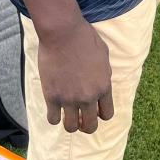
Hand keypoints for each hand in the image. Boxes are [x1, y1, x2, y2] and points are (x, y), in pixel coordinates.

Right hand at [36, 18, 114, 132]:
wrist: (63, 32)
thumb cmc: (84, 37)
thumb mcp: (104, 54)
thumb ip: (105, 73)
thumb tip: (103, 83)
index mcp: (104, 86)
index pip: (107, 114)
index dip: (101, 114)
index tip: (95, 111)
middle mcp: (88, 96)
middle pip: (90, 126)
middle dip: (87, 126)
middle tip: (81, 119)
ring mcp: (69, 98)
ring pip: (71, 127)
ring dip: (70, 124)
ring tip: (67, 116)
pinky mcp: (52, 97)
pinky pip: (53, 119)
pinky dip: (54, 117)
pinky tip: (54, 108)